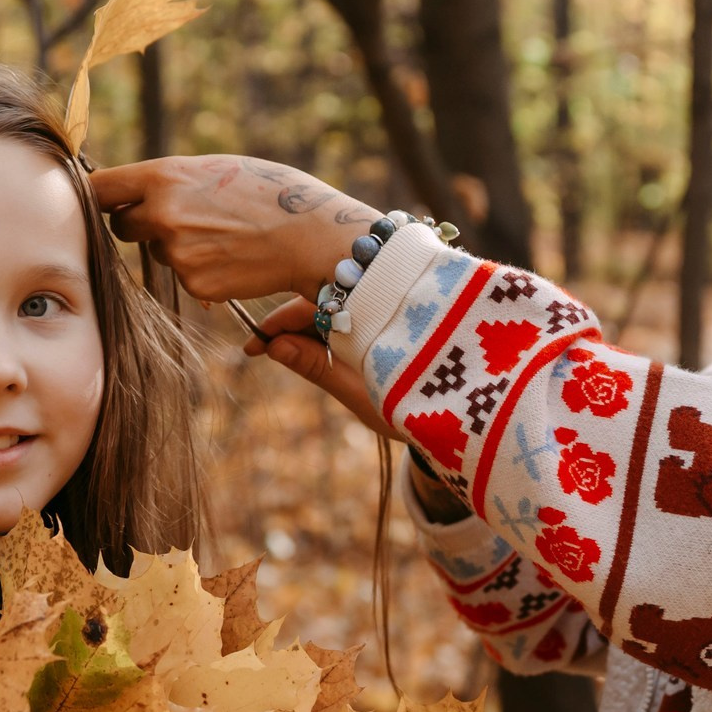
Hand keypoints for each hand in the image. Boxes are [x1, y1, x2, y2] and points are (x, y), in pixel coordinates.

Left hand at [88, 156, 379, 302]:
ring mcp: (176, 253)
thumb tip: (135, 195)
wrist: (310, 233)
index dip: (94, 194)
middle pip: (122, 225)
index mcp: (164, 177)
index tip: (92, 198)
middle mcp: (162, 214)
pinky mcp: (194, 284)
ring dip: (178, 247)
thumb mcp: (214, 170)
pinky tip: (233, 258)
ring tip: (224, 234)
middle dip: (141, 224)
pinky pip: (185, 277)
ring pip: (158, 253)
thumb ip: (170, 182)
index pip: (100, 187)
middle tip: (178, 218)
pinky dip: (202, 271)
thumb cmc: (268, 192)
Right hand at [243, 298, 399, 439]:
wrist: (460, 414)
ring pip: (334, 305)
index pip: (310, 305)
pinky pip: (351, 313)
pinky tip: (311, 346)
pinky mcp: (392, 317)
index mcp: (369, 310)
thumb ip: (316, 365)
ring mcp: (386, 305)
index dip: (277, 324)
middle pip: (320, 299)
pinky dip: (328, 329)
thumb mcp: (357, 390)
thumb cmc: (410, 407)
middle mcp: (379, 297)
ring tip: (280, 350)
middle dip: (288, 323)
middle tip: (259, 348)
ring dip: (307, 326)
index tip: (251, 345)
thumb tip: (273, 346)